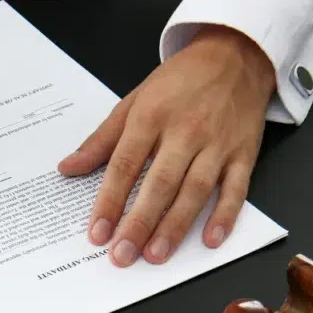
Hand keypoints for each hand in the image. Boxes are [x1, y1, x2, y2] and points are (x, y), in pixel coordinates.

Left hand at [58, 25, 276, 266]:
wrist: (233, 56)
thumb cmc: (178, 82)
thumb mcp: (133, 102)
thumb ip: (101, 140)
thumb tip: (68, 168)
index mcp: (151, 117)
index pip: (125, 166)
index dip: (109, 201)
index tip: (97, 233)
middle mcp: (184, 132)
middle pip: (159, 184)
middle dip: (139, 223)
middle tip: (122, 255)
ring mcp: (217, 144)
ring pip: (195, 191)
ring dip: (175, 226)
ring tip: (156, 256)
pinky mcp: (244, 153)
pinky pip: (236, 189)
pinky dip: (225, 215)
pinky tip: (210, 240)